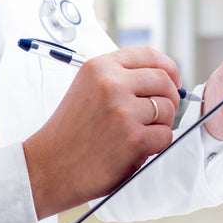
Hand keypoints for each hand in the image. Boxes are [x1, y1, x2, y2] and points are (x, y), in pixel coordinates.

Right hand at [22, 47, 181, 218]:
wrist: (49, 167)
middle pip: (164, 81)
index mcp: (100, 67)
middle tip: (161, 113)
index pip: (148, 55)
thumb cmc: (69, 132)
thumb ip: (119, 78)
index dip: (168, 68)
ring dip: (161, 124)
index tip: (173, 81)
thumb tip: (162, 78)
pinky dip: (157, 144)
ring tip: (141, 133)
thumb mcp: (86, 88)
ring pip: (167, 109)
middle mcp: (111, 84)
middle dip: (169, 98)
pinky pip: (165, 135)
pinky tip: (137, 148)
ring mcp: (123, 111)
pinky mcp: (133, 138)